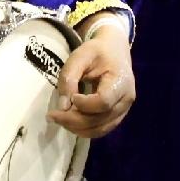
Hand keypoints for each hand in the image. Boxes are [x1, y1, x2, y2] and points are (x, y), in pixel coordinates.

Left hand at [48, 15, 134, 138]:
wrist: (115, 51)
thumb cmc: (97, 51)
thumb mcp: (80, 56)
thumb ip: (69, 78)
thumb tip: (63, 106)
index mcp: (121, 80)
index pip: (103, 101)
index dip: (84, 104)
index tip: (71, 97)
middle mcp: (126, 99)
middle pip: (100, 119)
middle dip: (74, 120)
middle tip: (53, 116)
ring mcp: (124, 110)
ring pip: (100, 129)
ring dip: (77, 128)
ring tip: (59, 119)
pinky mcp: (117, 116)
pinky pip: (101, 129)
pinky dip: (84, 129)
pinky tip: (70, 121)